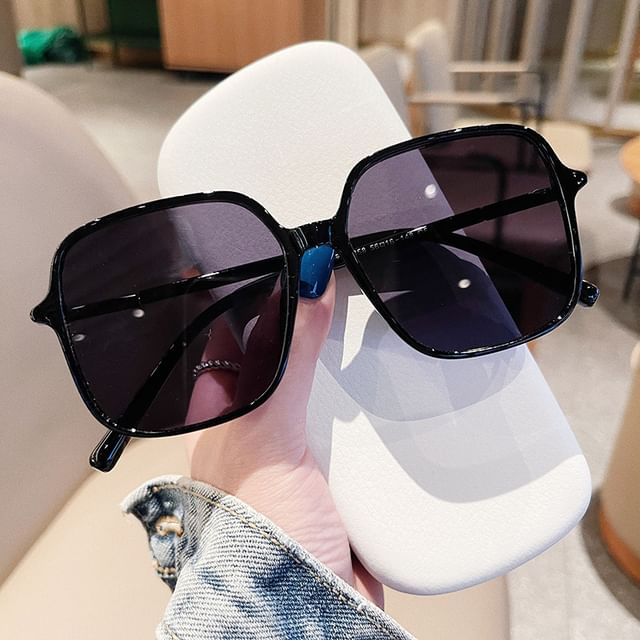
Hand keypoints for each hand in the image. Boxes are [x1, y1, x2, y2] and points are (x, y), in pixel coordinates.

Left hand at [185, 275, 382, 606]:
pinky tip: (382, 384)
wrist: (307, 605)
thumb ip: (289, 359)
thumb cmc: (258, 530)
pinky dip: (364, 400)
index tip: (278, 264)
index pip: (230, 338)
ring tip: (359, 321)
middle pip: (279, 358)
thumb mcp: (269, 430)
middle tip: (328, 285)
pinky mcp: (331, 467)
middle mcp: (255, 427)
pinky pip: (349, 420)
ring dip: (338, 364)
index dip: (250, 299)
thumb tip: (306, 289)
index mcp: (222, 414)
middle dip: (301, 325)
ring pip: (316, 388)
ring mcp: (295, 447)